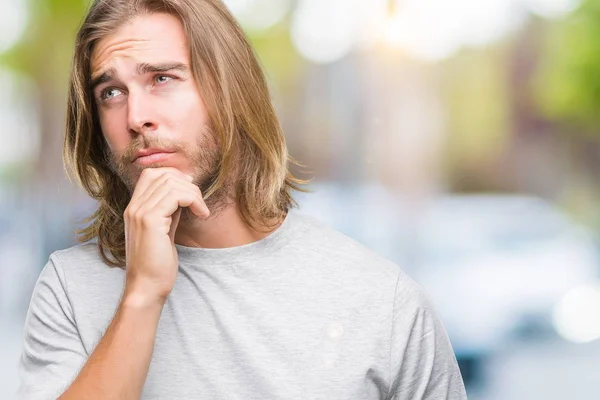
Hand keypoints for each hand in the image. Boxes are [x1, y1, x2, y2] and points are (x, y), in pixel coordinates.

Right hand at [122, 168, 208, 303]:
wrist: (147, 286)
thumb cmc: (157, 263)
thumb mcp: (164, 229)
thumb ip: (169, 210)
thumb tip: (184, 192)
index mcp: (134, 208)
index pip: (151, 174)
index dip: (174, 176)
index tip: (190, 191)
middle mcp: (133, 207)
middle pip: (163, 175)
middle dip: (188, 185)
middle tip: (199, 203)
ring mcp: (139, 212)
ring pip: (172, 183)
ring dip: (194, 193)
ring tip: (201, 210)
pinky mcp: (149, 221)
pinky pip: (176, 196)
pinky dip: (194, 200)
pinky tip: (201, 214)